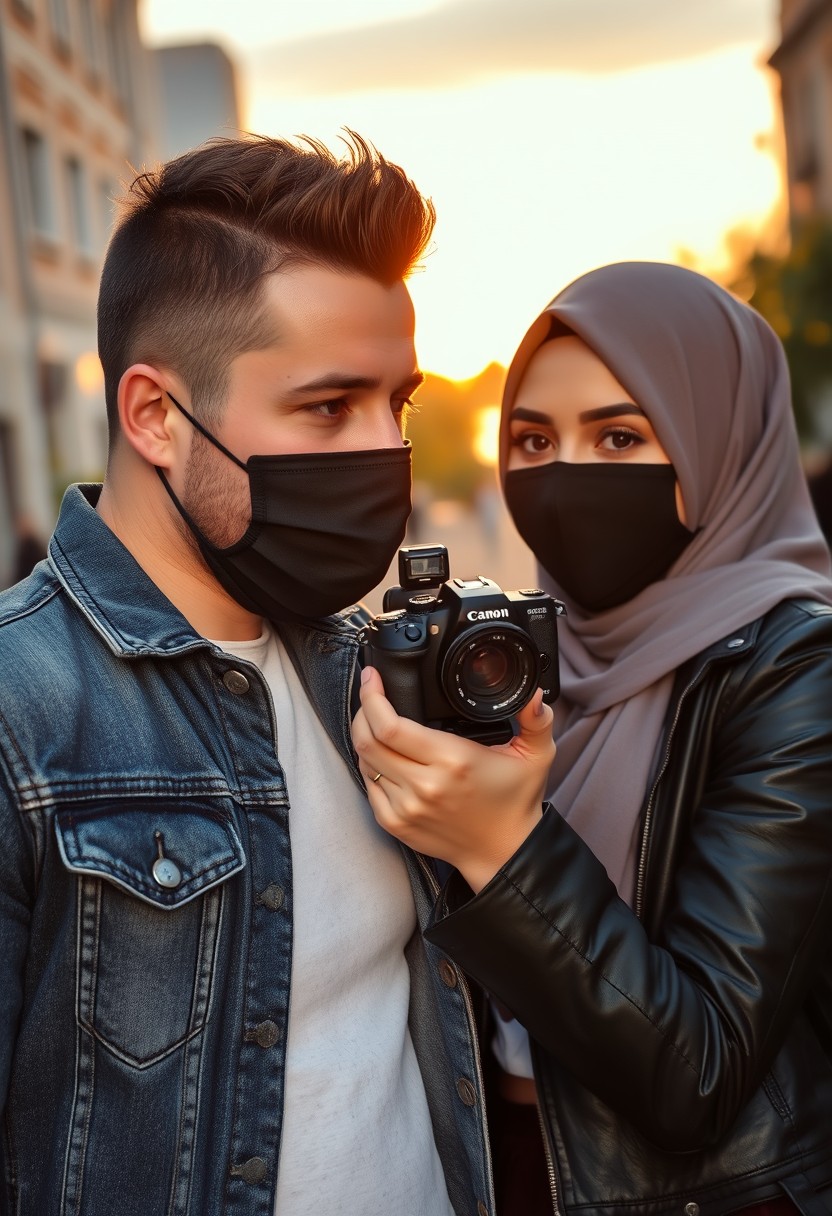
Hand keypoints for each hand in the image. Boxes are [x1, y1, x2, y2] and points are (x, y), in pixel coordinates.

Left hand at [352, 666, 555, 892]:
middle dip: (362, 711)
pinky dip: (369, 765)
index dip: (372, 697)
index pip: (390, 726)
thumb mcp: (536, 756)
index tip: (371, 678)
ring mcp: (406, 807)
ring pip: (364, 761)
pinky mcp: (395, 824)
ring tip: (375, 721)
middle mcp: (425, 785)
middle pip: (367, 740)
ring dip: (364, 737)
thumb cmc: (515, 801)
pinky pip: (368, 786)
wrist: (503, 852)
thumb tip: (534, 694)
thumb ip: (538, 720)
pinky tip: (382, 755)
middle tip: (370, 695)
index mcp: (453, 761)